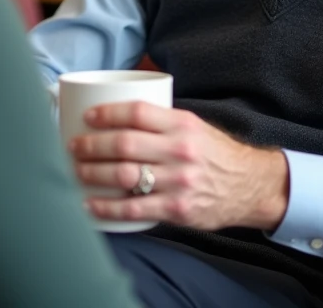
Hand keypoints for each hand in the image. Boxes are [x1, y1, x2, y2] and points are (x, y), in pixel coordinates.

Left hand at [69, 101, 288, 231]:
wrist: (249, 186)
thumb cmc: (213, 153)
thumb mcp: (193, 126)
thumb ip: (160, 121)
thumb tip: (115, 112)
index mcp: (182, 125)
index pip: (137, 113)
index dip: (107, 113)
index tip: (87, 117)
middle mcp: (180, 151)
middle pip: (124, 144)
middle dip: (91, 145)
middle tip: (73, 146)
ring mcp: (178, 182)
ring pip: (124, 175)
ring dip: (92, 173)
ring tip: (75, 170)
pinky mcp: (176, 209)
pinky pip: (133, 209)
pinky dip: (106, 207)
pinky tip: (88, 203)